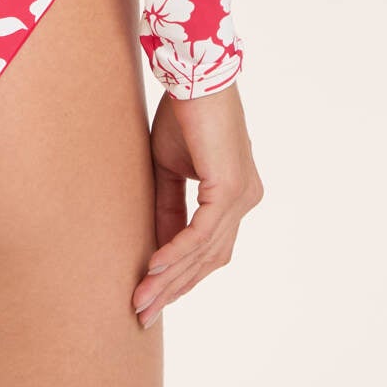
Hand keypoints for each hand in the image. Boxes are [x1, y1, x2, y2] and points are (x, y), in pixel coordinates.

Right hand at [132, 82, 261, 328]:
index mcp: (235, 195)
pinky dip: (177, 252)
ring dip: (170, 278)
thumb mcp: (169, 169)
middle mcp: (245, 200)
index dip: (180, 274)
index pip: (209, 247)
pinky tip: (154, 268)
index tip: (151, 295)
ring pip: (205, 252)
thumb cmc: (183, 113)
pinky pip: (202, 233)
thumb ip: (168, 208)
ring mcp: (242, 196)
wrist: (194, 74)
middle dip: (174, 288)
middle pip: (209, 259)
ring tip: (141, 299)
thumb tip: (158, 250)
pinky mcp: (230, 188)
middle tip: (143, 312)